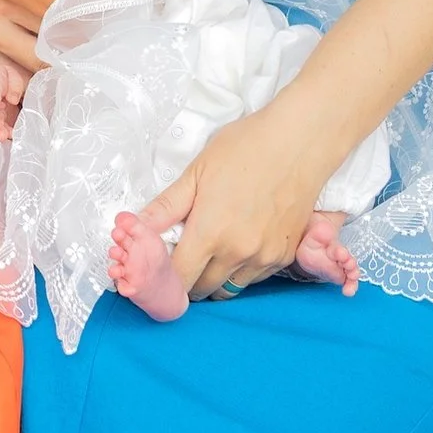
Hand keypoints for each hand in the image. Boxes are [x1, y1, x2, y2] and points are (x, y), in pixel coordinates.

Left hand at [138, 94, 343, 300]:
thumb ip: (165, 207)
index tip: (159, 267)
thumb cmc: (245, 149)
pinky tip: (238, 245)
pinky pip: (256, 277)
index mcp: (210, 233)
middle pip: (203, 289)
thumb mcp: (196, 172)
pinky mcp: (287, 255)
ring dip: (215, 278)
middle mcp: (239, 253)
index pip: (179, 279)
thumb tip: (133, 227)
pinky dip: (242, 270)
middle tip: (182, 258)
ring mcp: (266, 257)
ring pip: (231, 288)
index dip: (164, 278)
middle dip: (187, 280)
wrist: (299, 142)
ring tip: (210, 251)